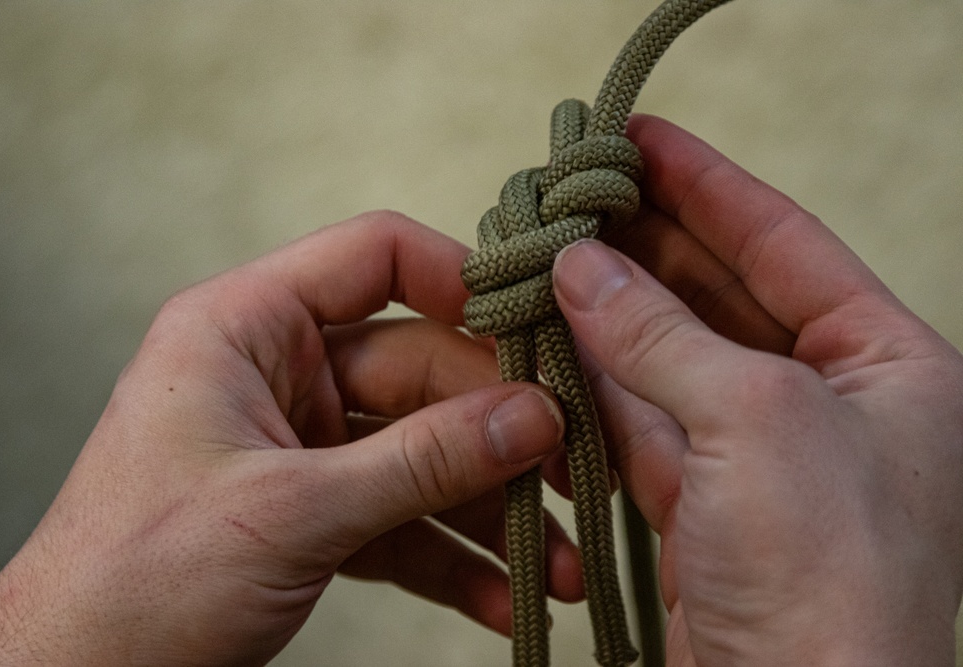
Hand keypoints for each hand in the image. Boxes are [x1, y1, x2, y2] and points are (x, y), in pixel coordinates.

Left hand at [0, 212, 582, 665]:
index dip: (460, 281)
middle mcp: (277, 374)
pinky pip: (401, 516)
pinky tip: (502, 595)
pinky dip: (452, 555)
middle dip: (497, 433)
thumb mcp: (291, 512)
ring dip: (489, 507)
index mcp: (245, 328)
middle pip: (421, 370)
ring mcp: (300, 444)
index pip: (373, 259)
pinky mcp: (313, 511)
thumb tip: (532, 419)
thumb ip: (421, 462)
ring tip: (553, 560)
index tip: (536, 330)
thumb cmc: (134, 583)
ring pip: (421, 451)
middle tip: (571, 476)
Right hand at [554, 115, 962, 664]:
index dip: (711, 184)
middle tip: (579, 195)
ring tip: (552, 254)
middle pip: (724, 295)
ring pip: (674, 360)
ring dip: (613, 311)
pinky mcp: (707, 512)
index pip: (788, 244)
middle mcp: (833, 408)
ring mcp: (765, 462)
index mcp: (892, 368)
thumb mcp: (755, 421)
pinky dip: (598, 384)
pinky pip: (644, 424)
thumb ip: (661, 335)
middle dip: (650, 243)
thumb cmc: (829, 582)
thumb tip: (583, 267)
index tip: (642, 141)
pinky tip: (556, 339)